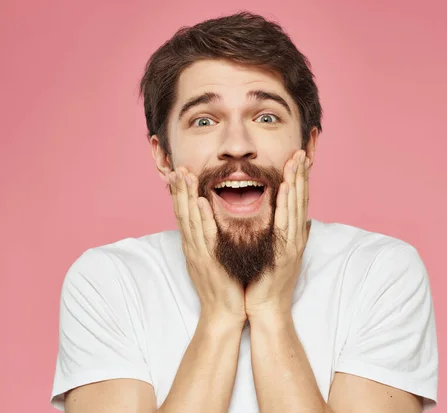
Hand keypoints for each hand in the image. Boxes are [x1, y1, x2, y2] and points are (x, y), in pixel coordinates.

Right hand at [169, 166, 246, 326]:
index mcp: (194, 245)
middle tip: (177, 166)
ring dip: (186, 196)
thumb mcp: (215, 258)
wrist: (223, 313)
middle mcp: (192, 247)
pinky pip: (206, 236)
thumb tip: (213, 223)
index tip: (179, 172)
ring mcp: (199, 253)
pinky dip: (203, 218)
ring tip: (184, 175)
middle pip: (182, 212)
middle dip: (179, 188)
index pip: (184, 214)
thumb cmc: (224, 286)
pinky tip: (201, 203)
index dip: (181, 193)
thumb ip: (212, 240)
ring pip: (190, 219)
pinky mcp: (209, 261)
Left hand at [245, 150, 310, 319]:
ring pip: (296, 206)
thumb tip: (303, 222)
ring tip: (295, 161)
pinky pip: (284, 222)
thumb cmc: (269, 282)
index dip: (300, 179)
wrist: (267, 306)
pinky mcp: (284, 251)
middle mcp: (296, 236)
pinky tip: (284, 186)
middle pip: (300, 199)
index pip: (298, 201)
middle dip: (301, 174)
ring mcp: (292, 243)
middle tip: (301, 151)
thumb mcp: (281, 255)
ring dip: (296, 182)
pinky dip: (285, 203)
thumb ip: (291, 236)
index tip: (299, 160)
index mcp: (293, 235)